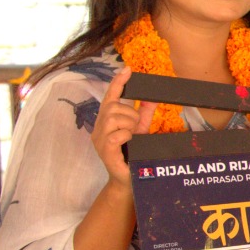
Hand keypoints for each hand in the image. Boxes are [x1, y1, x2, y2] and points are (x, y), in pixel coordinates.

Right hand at [90, 68, 154, 187]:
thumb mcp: (140, 130)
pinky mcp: (104, 150)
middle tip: (136, 128)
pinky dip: (126, 135)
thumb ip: (143, 114)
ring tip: (132, 136)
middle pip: (112, 107)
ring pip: (114, 118)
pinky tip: (129, 142)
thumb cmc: (132, 154)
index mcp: (106, 121)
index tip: (128, 69)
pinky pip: (115, 134)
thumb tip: (151, 98)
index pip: (109, 97)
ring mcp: (99, 139)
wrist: (128, 180)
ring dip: (129, 125)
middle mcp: (99, 128)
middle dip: (130, 114)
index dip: (118, 83)